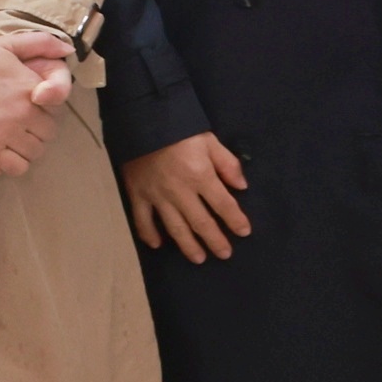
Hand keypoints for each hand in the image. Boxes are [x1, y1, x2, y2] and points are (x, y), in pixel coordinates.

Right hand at [121, 131, 253, 261]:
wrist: (143, 123)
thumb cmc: (181, 131)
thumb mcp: (210, 141)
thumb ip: (228, 164)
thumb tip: (242, 187)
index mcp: (201, 176)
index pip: (223, 205)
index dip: (235, 220)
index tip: (244, 233)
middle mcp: (180, 191)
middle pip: (201, 222)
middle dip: (214, 240)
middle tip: (224, 254)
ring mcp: (157, 196)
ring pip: (174, 227)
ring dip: (187, 245)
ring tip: (198, 258)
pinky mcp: (137, 195)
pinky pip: (143, 220)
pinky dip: (149, 234)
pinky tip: (158, 245)